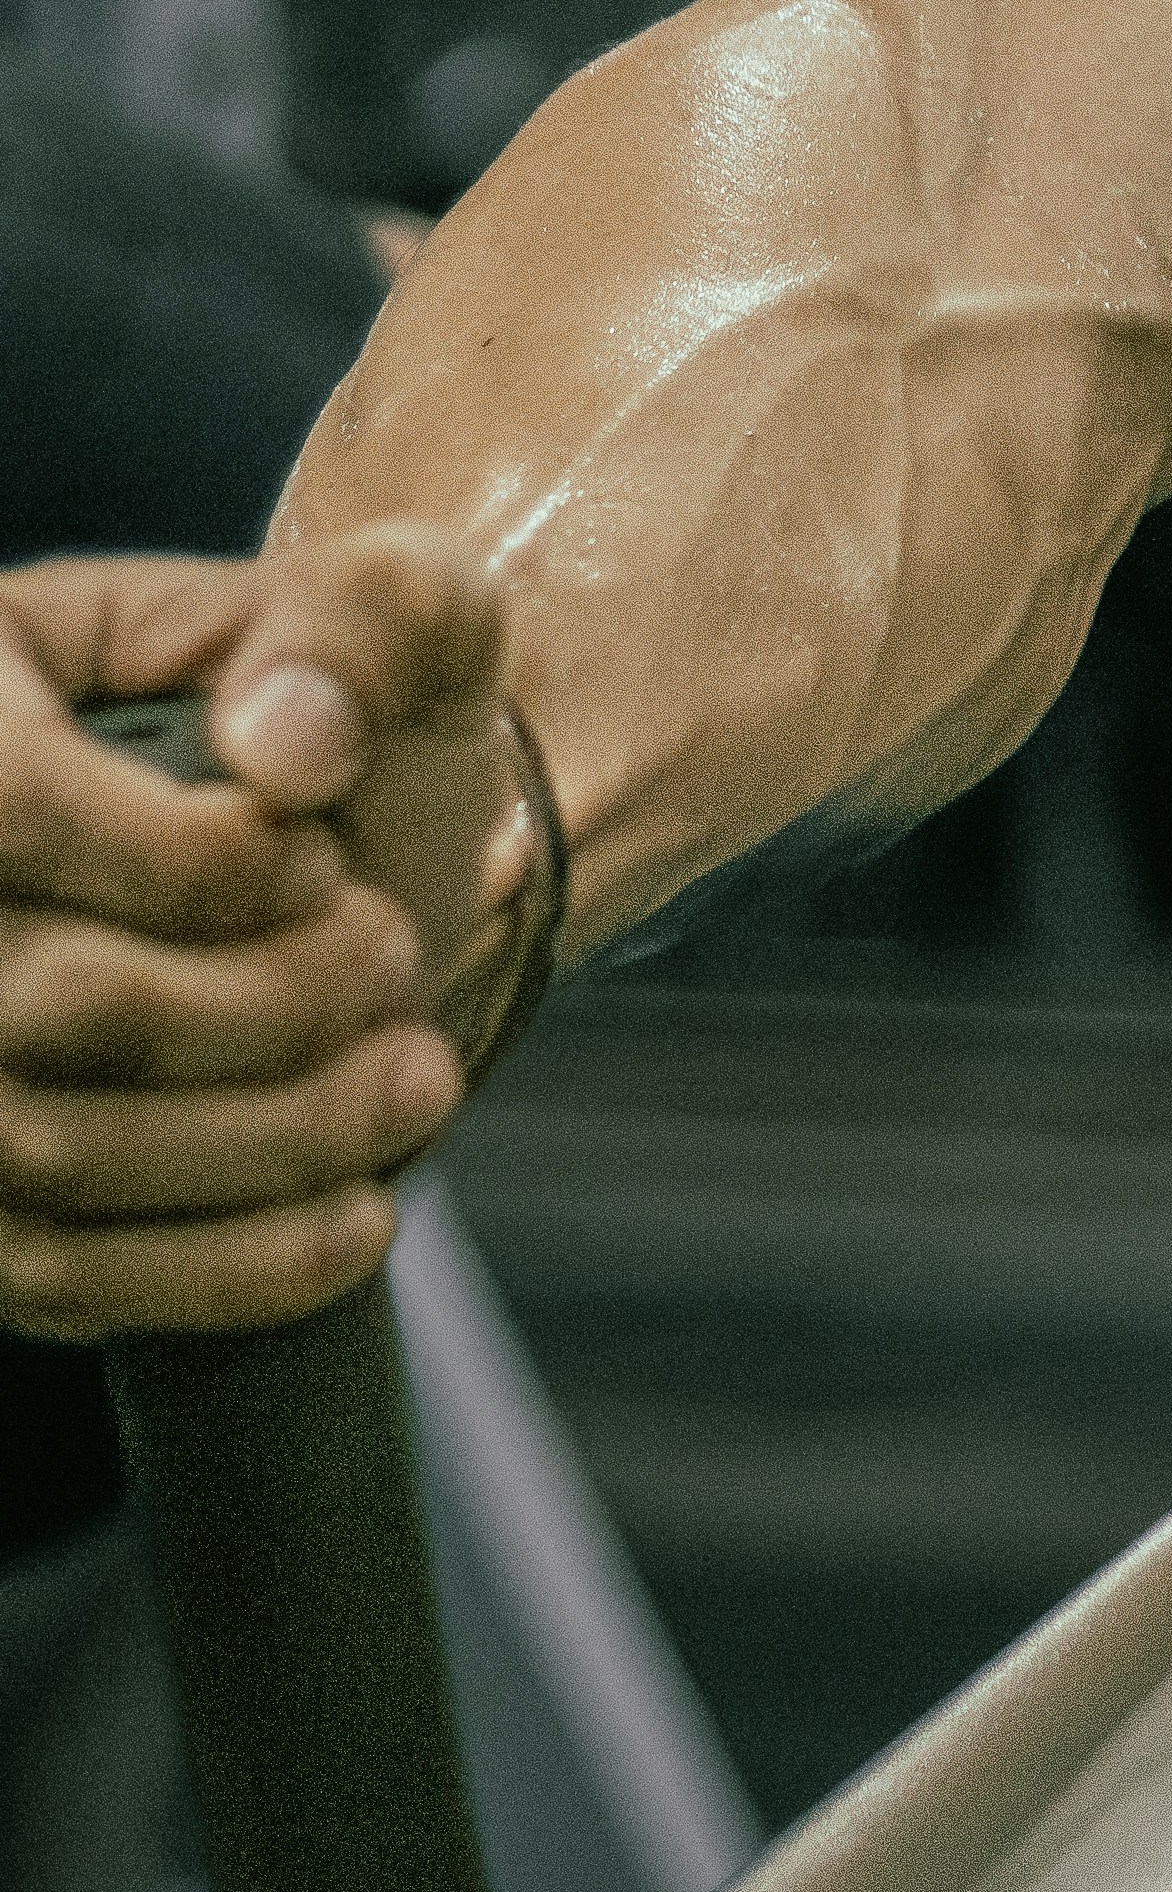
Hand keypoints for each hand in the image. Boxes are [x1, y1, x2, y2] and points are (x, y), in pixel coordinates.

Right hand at [0, 530, 543, 1337]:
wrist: (344, 866)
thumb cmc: (347, 727)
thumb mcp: (395, 616)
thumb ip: (365, 622)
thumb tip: (286, 751)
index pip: (10, 805)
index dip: (190, 861)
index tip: (324, 858)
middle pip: (52, 1002)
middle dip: (275, 1005)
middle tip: (397, 965)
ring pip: (57, 1152)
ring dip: (278, 1135)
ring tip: (412, 1079)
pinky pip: (62, 1276)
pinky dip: (230, 1264)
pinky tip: (357, 1214)